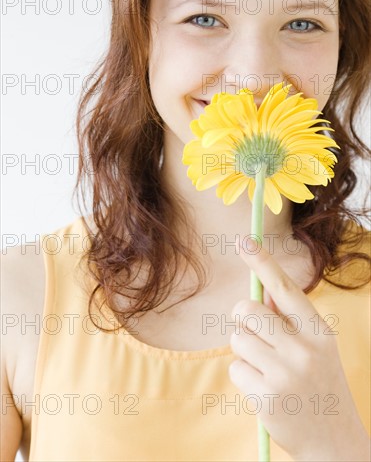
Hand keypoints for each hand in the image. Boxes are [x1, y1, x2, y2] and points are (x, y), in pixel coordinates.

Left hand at [228, 238, 369, 461]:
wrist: (334, 440)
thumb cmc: (318, 383)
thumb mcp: (316, 348)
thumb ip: (288, 320)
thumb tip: (257, 295)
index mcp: (318, 331)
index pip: (285, 288)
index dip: (262, 262)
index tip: (243, 239)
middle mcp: (303, 349)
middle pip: (247, 310)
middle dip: (243, 319)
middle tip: (256, 335)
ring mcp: (284, 374)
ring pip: (237, 339)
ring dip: (244, 350)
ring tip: (265, 367)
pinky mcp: (266, 397)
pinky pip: (235, 369)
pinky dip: (244, 376)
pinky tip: (264, 389)